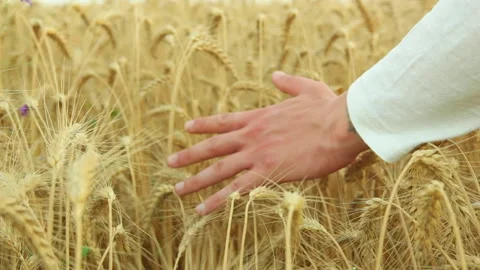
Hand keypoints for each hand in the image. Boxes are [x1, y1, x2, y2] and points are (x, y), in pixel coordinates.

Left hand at [167, 71, 368, 214]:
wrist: (341, 125)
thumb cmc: (329, 108)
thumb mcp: (307, 88)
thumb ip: (288, 83)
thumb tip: (276, 74)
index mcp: (259, 117)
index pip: (223, 122)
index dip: (203, 125)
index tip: (187, 127)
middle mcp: (252, 136)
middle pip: (212, 147)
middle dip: (189, 155)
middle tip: (170, 162)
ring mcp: (257, 155)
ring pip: (218, 170)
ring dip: (195, 181)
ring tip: (178, 190)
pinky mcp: (268, 173)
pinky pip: (236, 190)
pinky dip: (218, 201)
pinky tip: (203, 210)